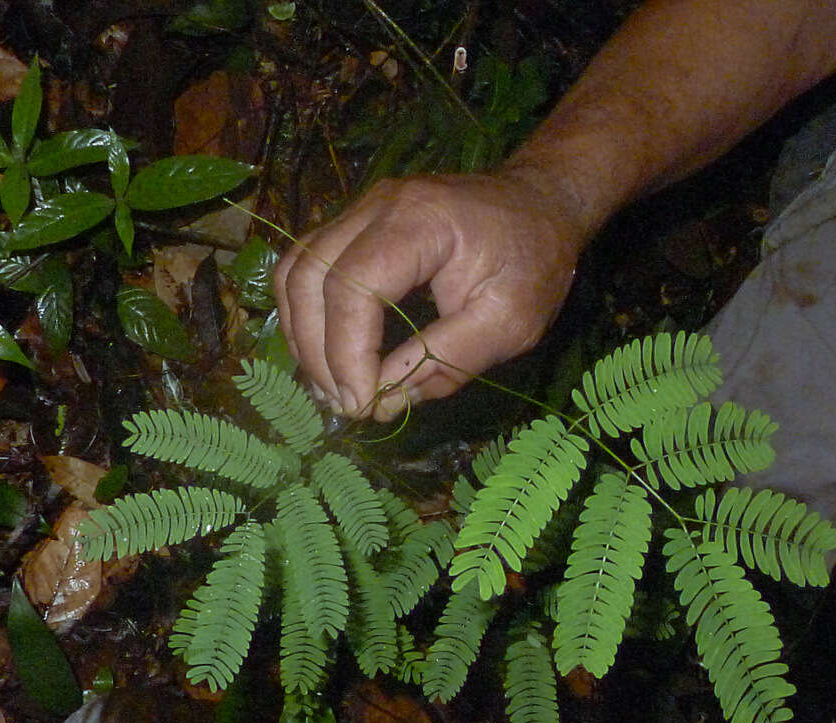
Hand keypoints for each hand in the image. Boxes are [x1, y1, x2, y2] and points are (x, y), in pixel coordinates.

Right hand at [273, 172, 583, 420]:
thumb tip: (382, 403)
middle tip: (345, 404)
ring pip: (296, 271)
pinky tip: (329, 356)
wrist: (539, 205)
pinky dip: (308, 316)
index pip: (353, 286)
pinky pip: (307, 267)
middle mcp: (376, 205)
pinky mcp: (354, 224)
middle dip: (317, 351)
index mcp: (420, 221)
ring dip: (303, 336)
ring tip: (332, 388)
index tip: (361, 405)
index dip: (346, 353)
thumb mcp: (510, 323)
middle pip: (308, 276)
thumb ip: (447, 363)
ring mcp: (359, 209)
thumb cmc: (533, 262)